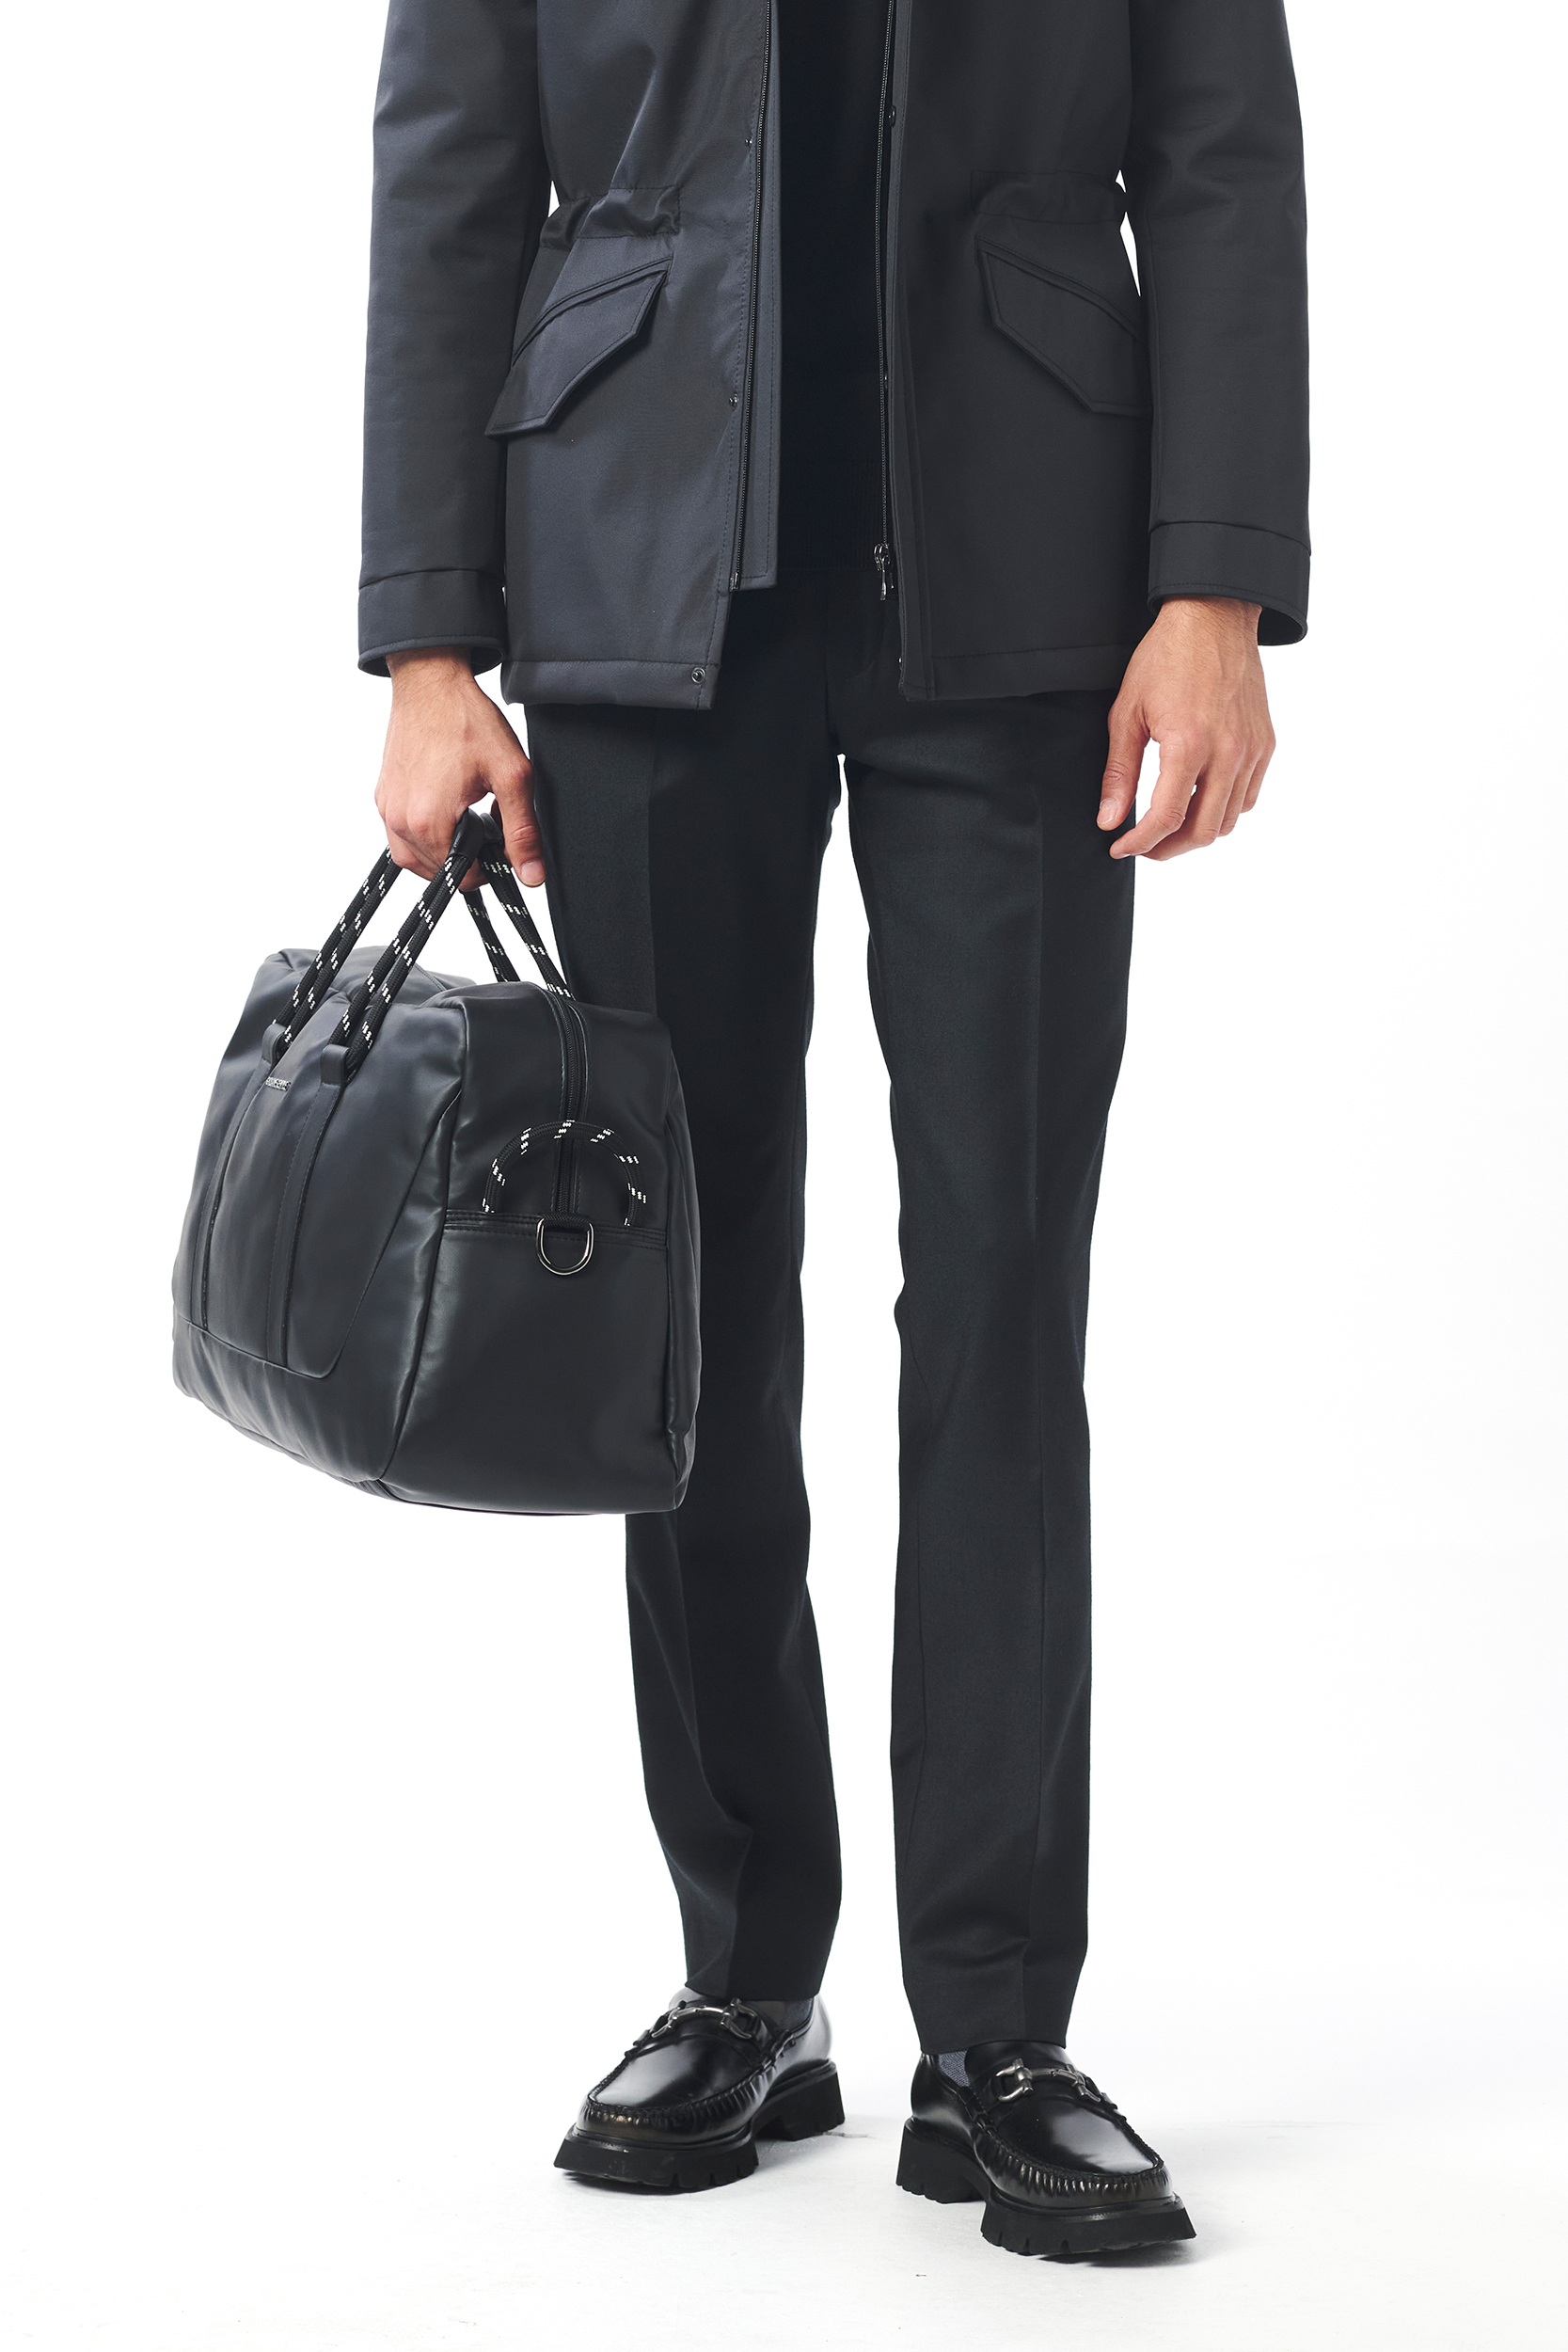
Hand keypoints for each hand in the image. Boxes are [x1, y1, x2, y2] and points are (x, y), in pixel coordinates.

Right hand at [376, 650, 543, 886]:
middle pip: (439, 871)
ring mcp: (386, 809)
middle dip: (468, 856)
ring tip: (466, 819)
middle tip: (488, 821)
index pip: (462, 878)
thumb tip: (531, 873)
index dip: (490, 868)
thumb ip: (523, 830)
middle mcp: (399, 820)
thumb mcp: (511, 775)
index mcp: (429, 821)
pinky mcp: (382, 797)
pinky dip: (424, 834)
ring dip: (444, 850)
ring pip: (416, 858)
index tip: (502, 843)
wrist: (431, 682)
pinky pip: (400, 835)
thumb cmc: (466, 718)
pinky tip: (445, 808)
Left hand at [1098, 598, 1274, 860]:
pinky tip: (1200, 803)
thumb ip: (1119, 773)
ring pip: (1229, 820)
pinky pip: (1248, 797)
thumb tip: (1109, 819)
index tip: (1120, 847)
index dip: (1140, 844)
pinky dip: (1224, 811)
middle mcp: (1227, 752)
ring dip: (1197, 833)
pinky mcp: (1265, 743)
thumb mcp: (1127, 713)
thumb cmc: (1165, 658)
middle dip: (1168, 849)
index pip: (1167, 818)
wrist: (1213, 618)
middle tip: (1144, 847)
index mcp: (1189, 744)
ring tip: (1169, 828)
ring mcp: (1251, 749)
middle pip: (1203, 831)